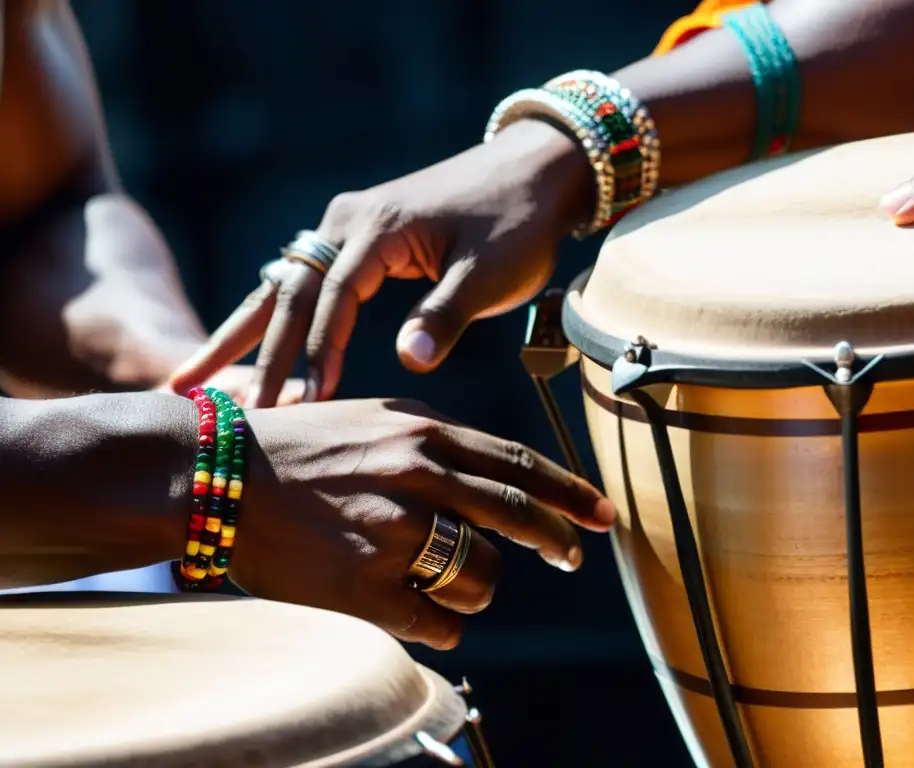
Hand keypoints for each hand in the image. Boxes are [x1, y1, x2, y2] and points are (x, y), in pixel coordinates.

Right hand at [168, 121, 591, 406]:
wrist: (534, 173)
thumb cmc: (517, 224)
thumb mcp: (492, 273)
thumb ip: (447, 315)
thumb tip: (410, 362)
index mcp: (377, 227)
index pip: (331, 297)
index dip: (319, 351)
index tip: (308, 402)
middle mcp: (347, 221)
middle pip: (285, 291)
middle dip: (247, 349)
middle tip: (201, 397)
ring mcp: (345, 227)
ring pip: (281, 287)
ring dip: (240, 334)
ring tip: (190, 379)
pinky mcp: (356, 239)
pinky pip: (303, 285)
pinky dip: (276, 322)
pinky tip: (249, 354)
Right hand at [235, 398, 615, 648]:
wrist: (218, 474)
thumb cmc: (299, 446)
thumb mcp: (377, 418)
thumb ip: (438, 442)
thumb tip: (494, 477)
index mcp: (425, 433)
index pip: (520, 465)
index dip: (569, 492)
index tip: (602, 514)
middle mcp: (420, 478)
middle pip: (519, 519)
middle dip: (557, 541)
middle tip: (572, 558)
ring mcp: (396, 533)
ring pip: (483, 576)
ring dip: (478, 585)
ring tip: (445, 580)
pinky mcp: (367, 586)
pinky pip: (440, 621)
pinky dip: (443, 621)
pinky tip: (422, 611)